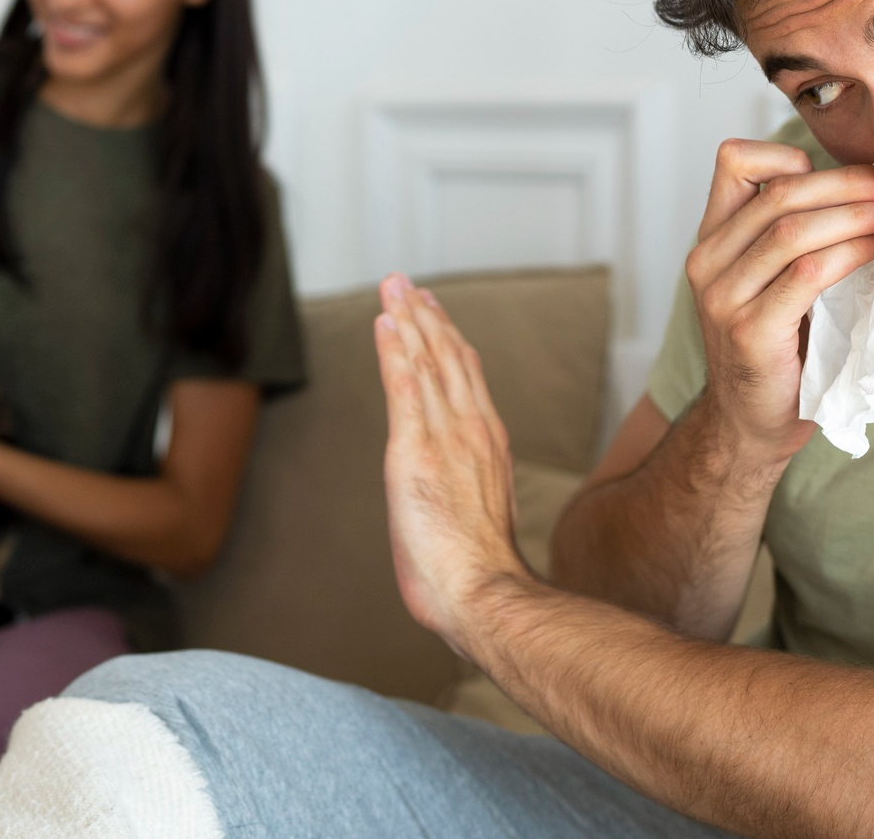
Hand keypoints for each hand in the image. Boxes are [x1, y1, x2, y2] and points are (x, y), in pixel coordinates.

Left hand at [373, 274, 530, 654]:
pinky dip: (394, 351)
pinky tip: (385, 324)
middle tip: (406, 282)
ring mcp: (446, 436)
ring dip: (408, 319)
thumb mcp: (477, 518)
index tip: (434, 313)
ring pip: (426, 362)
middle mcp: (471, 429)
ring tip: (393, 287)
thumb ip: (466, 492)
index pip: (466, 377)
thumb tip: (453, 495)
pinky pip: (404, 387)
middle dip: (425, 316)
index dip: (448, 339)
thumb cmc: (479, 574)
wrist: (484, 591)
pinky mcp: (415, 450)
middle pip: (447, 358)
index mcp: (488, 443)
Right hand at [685, 140, 873, 463]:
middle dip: (847, 183)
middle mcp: (707, 262)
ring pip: (793, 230)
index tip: (848, 172)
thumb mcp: (770, 281)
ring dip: (857, 215)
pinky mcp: (750, 330)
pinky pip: (808, 274)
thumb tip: (868, 189)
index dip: (791, 153)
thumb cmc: (776, 350)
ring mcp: (723, 297)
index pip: (734, 162)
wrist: (751, 423)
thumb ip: (791, 237)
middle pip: (779, 193)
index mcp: (712, 241)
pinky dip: (852, 253)